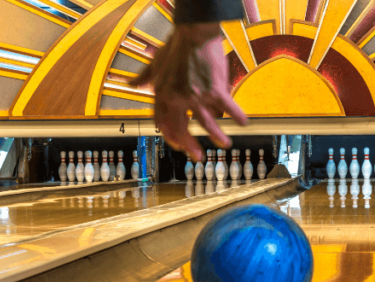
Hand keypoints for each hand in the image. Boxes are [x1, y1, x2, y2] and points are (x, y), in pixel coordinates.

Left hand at [134, 23, 247, 159]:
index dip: (170, 135)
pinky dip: (236, 115)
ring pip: (206, 122)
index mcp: (162, 93)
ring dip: (217, 135)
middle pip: (182, 128)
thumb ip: (144, 76)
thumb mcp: (154, 63)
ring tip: (225, 144)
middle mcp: (177, 98)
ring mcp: (196, 95)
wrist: (193, 34)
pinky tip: (243, 123)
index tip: (178, 144)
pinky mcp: (214, 89)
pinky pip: (227, 107)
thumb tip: (131, 83)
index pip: (162, 122)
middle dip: (190, 145)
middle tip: (198, 156)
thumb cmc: (175, 46)